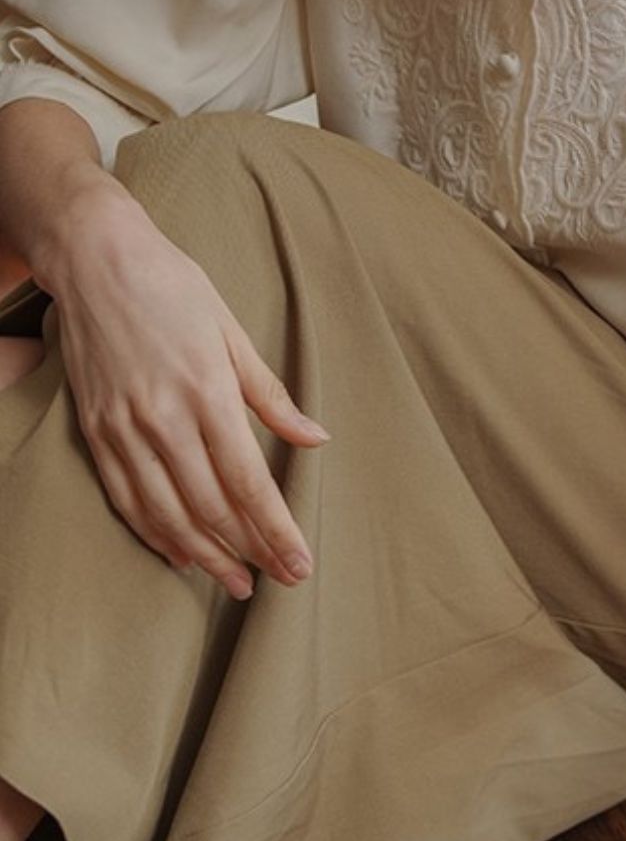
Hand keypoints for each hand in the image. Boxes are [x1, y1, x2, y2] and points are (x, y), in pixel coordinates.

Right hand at [46, 200, 330, 597]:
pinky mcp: (96, 430)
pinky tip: (181, 553)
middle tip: (278, 581)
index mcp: (207, 391)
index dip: (276, 530)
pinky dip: (155, 532)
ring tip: (237, 582)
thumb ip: (270, 394)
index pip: (248, 481)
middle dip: (249, 552)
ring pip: (167, 513)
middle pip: (211, 507)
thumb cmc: (174, 287)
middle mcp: (163, 417)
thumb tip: (315, 439)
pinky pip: (127, 497)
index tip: (299, 564)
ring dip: (206, 555)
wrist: (96, 258)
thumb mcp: (232, 331)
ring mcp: (124, 428)